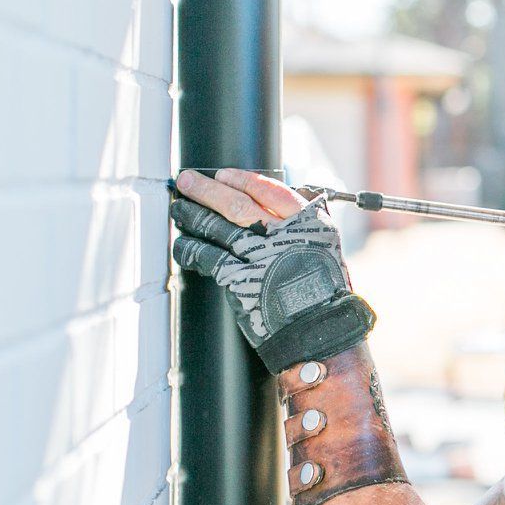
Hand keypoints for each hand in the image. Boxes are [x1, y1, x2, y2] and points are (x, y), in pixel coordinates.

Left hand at [171, 168, 374, 373]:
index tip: (223, 174)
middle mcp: (281, 235)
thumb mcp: (324, 251)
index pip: (269, 190)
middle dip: (206, 189)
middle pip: (237, 203)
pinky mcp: (240, 279)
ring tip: (179, 208)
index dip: (241, 179)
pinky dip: (191, 248)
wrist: (320, 330)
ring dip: (193, 214)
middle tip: (187, 181)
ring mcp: (259, 256)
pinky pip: (207, 257)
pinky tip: (182, 244)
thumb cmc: (324, 294)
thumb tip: (277, 212)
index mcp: (307, 223)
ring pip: (217, 226)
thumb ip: (302, 229)